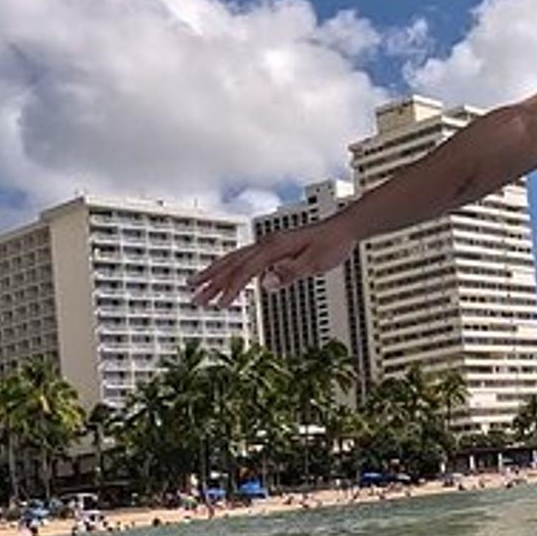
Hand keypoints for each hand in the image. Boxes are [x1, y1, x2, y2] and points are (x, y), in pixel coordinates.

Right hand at [189, 217, 353, 308]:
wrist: (344, 228)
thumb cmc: (332, 245)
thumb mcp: (315, 262)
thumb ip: (290, 273)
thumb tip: (265, 284)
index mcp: (274, 248)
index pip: (245, 272)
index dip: (231, 290)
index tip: (218, 306)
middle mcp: (266, 244)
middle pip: (231, 264)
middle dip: (210, 281)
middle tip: (192, 297)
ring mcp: (268, 245)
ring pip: (234, 259)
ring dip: (214, 273)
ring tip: (195, 285)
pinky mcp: (273, 248)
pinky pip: (244, 259)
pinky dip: (230, 269)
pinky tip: (226, 278)